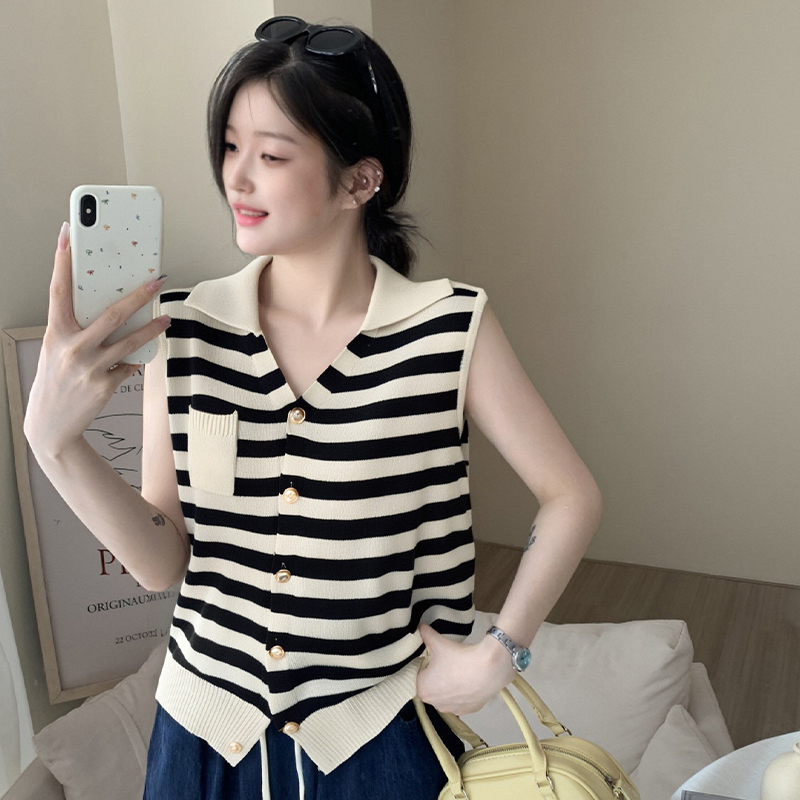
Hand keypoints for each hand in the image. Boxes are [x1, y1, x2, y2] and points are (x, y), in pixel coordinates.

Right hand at [23, 222, 169, 459]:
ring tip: (166, 318)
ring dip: (152, 328)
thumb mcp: (56, 349)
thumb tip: (109, 306)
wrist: (50, 425)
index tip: (68, 232)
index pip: (58, 289)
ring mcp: (89, 367)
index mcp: (54, 332)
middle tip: (158, 279)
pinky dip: (136, 359)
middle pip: (112, 313)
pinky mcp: (104, 385)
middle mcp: (71, 347)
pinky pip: (129, 365)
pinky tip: (141, 355)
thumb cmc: (55, 380)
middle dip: (139, 294)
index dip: (62, 259)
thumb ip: (76, 328)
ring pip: (130, 340)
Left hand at [415, 623, 517, 715]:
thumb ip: (426, 635)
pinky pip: (462, 699)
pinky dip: (464, 691)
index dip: (426, 665)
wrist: (489, 668)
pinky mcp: (470, 710)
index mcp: (423, 690)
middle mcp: (436, 705)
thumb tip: (420, 627)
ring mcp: (454, 710)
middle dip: (437, 676)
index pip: (419, 676)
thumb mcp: (439, 642)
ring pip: (447, 694)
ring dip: (450, 684)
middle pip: (432, 686)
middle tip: (447, 661)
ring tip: (460, 669)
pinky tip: (470, 678)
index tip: (435, 657)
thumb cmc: (458, 657)